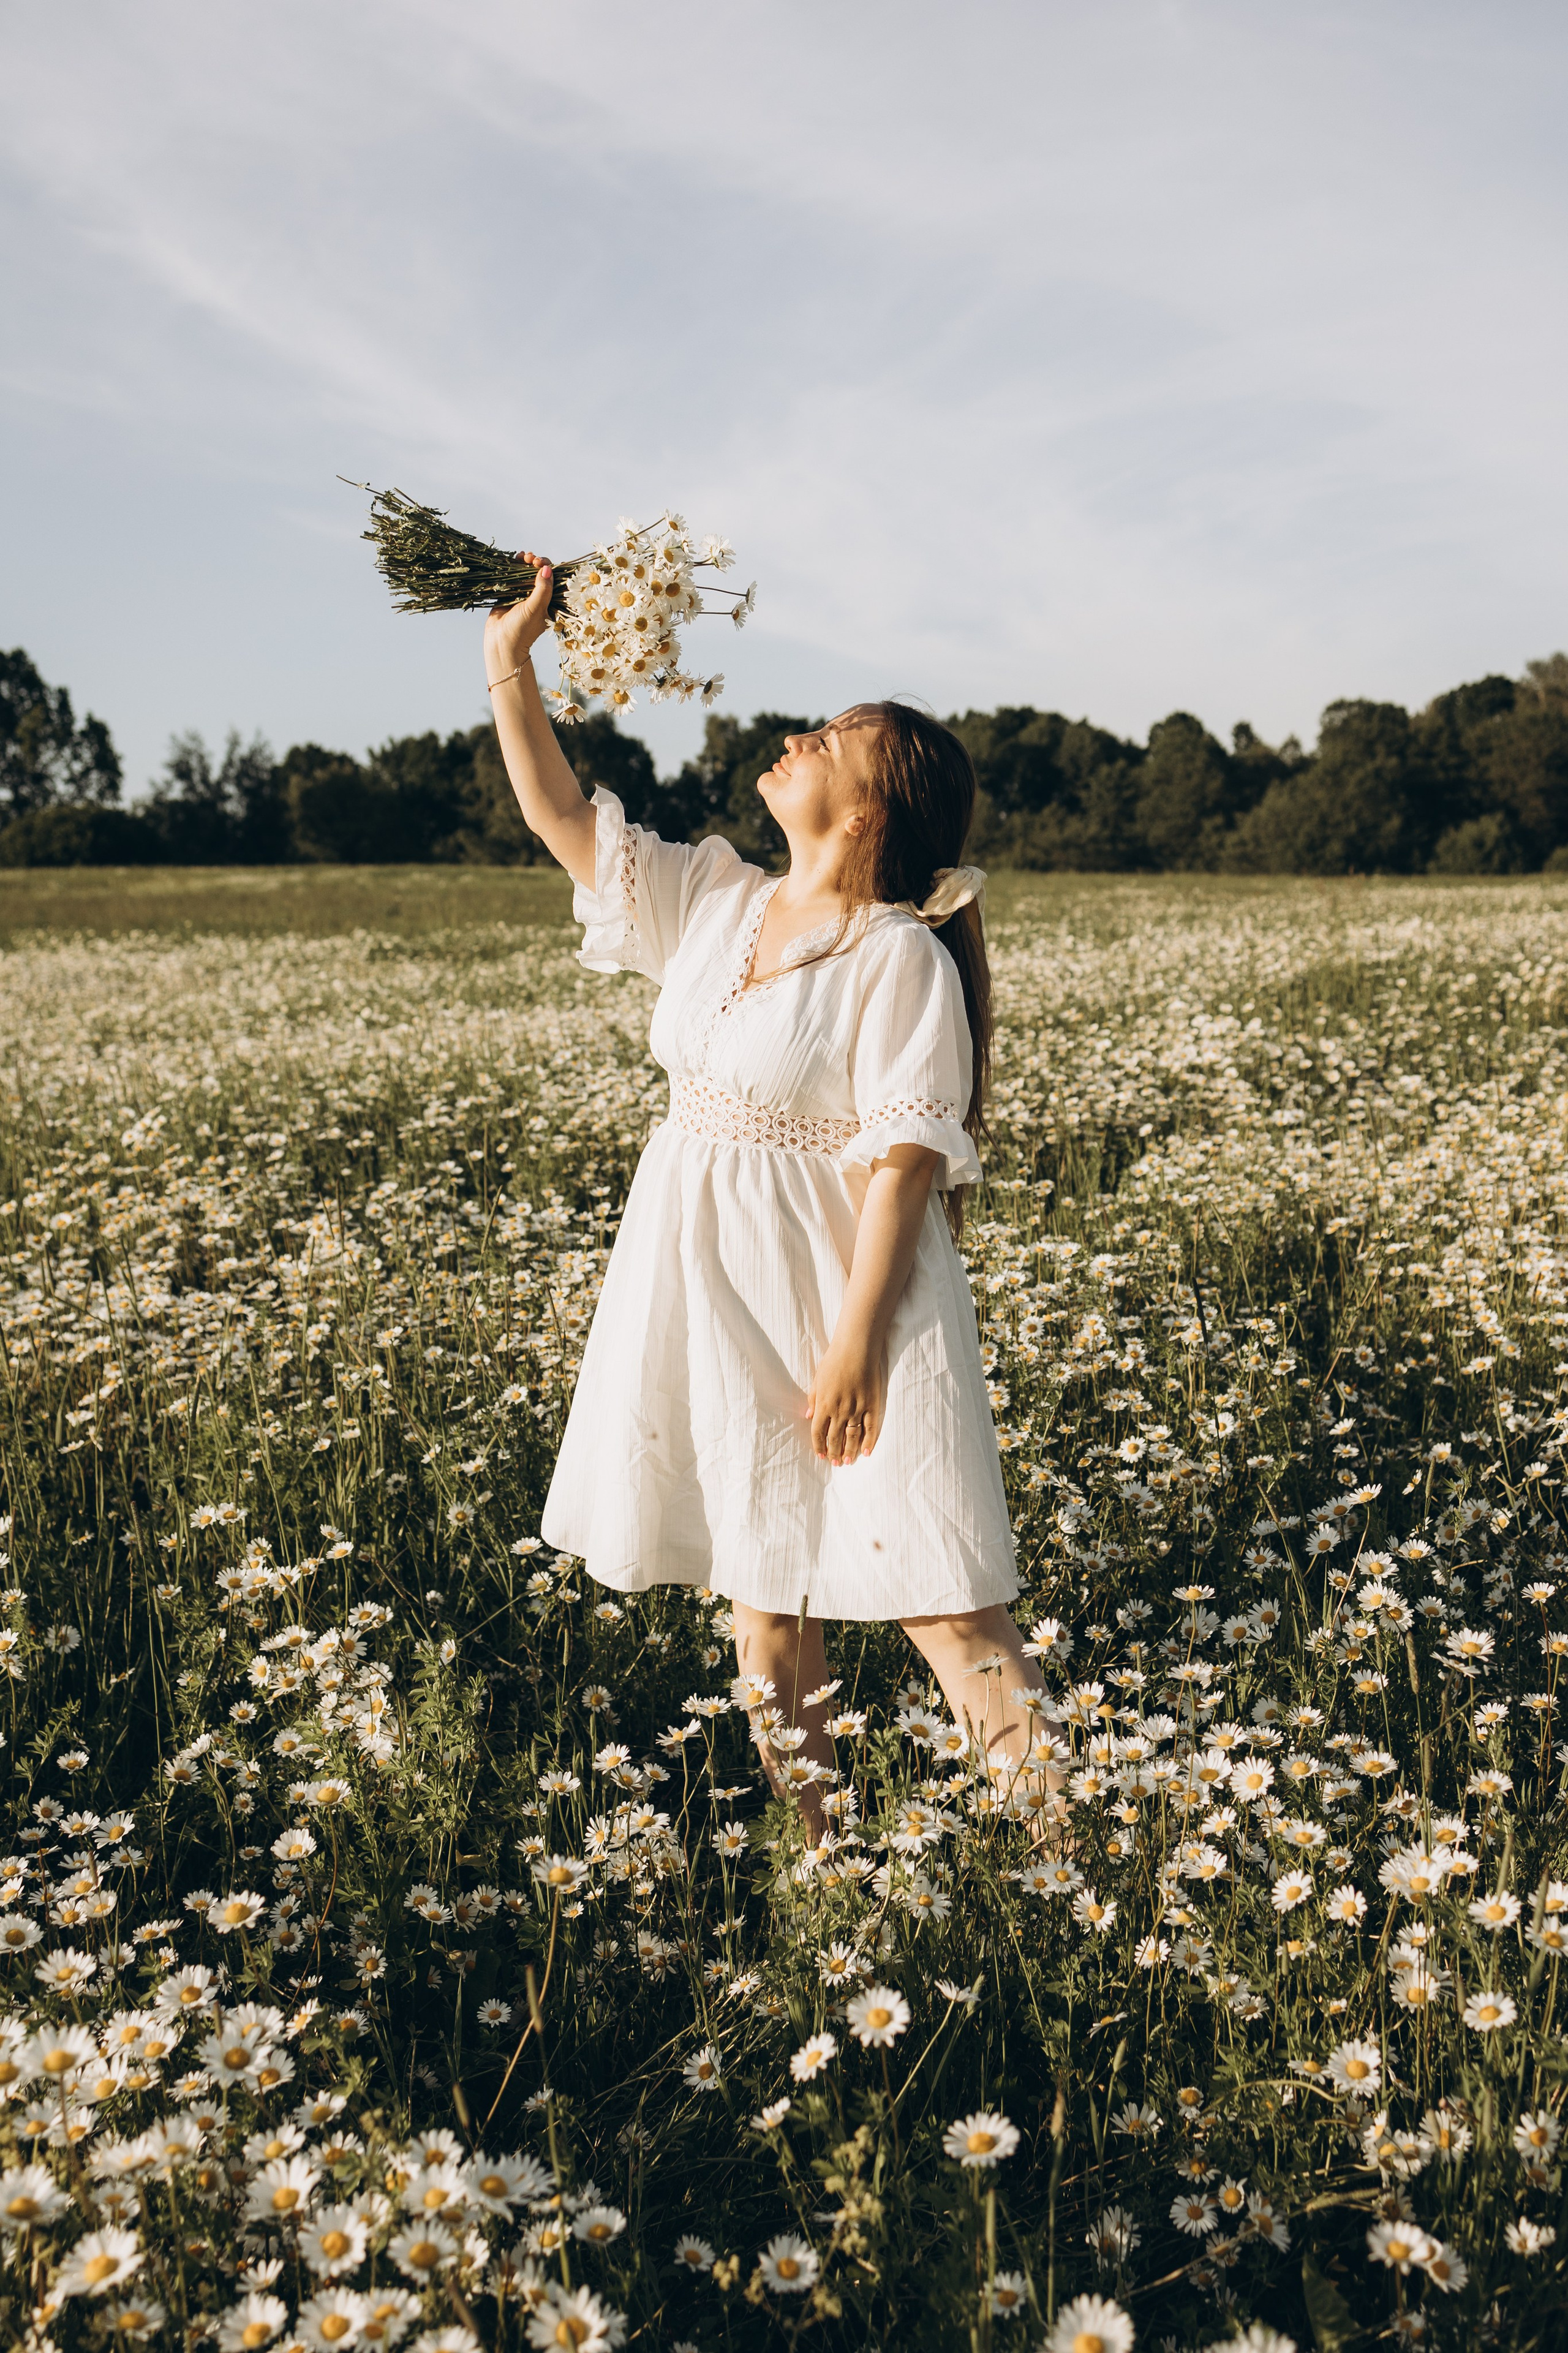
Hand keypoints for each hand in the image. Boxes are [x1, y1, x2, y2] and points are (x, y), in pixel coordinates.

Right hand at [483, 549, 553, 681]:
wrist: (502, 641)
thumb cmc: (522, 629)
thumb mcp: (536, 608)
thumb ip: (543, 589)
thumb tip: (547, 568)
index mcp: (548, 601)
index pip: (552, 579)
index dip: (547, 567)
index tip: (540, 563)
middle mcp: (537, 596)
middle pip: (539, 572)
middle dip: (536, 562)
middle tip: (531, 559)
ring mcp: (523, 593)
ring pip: (526, 572)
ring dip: (526, 561)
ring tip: (523, 556)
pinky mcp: (510, 592)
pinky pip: (514, 575)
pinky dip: (515, 565)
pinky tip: (516, 557)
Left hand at [807, 1342, 883, 1464]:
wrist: (856, 1348)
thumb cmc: (834, 1361)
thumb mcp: (817, 1380)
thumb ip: (813, 1400)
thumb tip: (808, 1416)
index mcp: (823, 1404)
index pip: (818, 1432)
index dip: (818, 1445)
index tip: (820, 1455)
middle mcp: (839, 1410)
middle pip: (835, 1438)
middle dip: (834, 1452)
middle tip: (835, 1463)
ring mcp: (857, 1409)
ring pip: (852, 1437)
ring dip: (849, 1451)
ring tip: (847, 1461)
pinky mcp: (872, 1405)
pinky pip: (870, 1428)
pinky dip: (869, 1442)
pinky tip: (866, 1452)